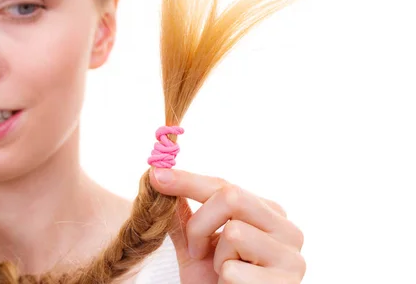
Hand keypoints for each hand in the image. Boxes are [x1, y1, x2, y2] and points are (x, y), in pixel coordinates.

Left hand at [150, 168, 305, 283]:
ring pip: (234, 232)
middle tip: (194, 251)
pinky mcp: (286, 282)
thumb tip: (160, 178)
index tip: (155, 175)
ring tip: (223, 273)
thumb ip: (183, 216)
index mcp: (267, 213)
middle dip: (200, 224)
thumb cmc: (215, 283)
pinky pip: (233, 270)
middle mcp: (287, 228)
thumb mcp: (195, 246)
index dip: (188, 180)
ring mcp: (291, 256)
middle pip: (232, 196)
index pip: (224, 185)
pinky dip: (224, 281)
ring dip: (216, 259)